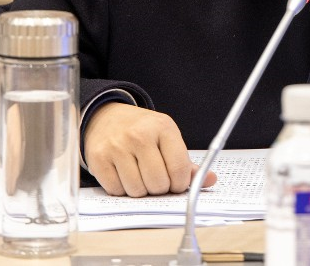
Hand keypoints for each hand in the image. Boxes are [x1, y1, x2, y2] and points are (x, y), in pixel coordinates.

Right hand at [83, 103, 216, 196]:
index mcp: (163, 127)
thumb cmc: (142, 132)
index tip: (176, 183)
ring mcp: (117, 146)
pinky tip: (123, 175)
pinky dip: (121, 190)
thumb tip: (210, 180)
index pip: (179, 169)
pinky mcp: (98, 158)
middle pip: (158, 184)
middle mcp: (139, 135)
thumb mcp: (167, 138)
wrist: (106, 117)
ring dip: (140, 191)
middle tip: (156, 179)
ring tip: (139, 176)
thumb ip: (187, 163)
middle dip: (159, 189)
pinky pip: (116, 190)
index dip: (180, 184)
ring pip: (137, 191)